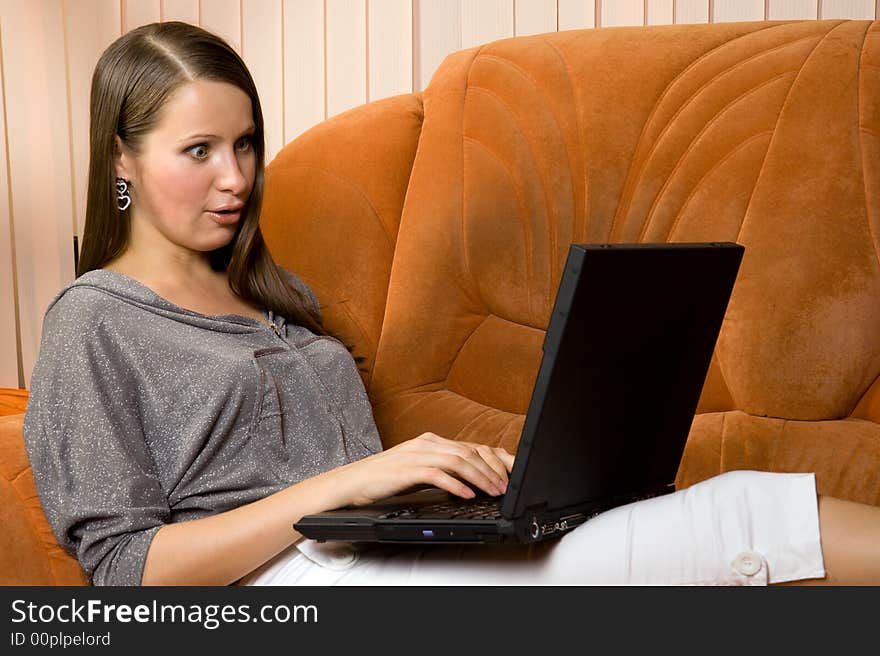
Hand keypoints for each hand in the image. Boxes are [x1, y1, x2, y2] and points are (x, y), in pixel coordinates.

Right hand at [333, 432, 514, 506]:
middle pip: (469, 452)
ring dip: (480, 478)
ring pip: (458, 461)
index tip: (510, 473)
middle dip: (492, 470)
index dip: (494, 459)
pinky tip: (468, 495)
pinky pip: (438, 475)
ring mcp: (417, 454)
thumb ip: (442, 469)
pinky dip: (456, 485)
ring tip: (493, 491)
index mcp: (431, 441)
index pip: (471, 446)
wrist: (353, 481)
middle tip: (506, 486)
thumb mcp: (419, 469)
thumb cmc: (386, 477)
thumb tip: (471, 480)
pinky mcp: (407, 469)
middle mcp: (427, 443)